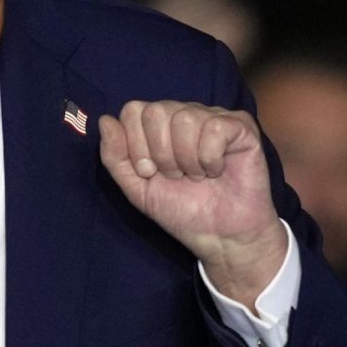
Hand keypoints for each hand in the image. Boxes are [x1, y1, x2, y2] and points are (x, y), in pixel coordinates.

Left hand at [99, 101, 286, 310]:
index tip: (149, 172)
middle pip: (156, 111)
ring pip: (185, 118)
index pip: (133, 110)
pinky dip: (210, 158)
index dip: (136, 145)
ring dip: (186, 159)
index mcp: (158, 125)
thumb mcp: (136, 187)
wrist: (220, 236)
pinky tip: (216, 171)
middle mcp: (184, 114)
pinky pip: (215, 127)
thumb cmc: (181, 209)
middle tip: (175, 176)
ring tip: (196, 176)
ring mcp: (214, 117)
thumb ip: (114, 156)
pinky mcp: (241, 127)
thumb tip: (105, 119)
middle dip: (160, 153)